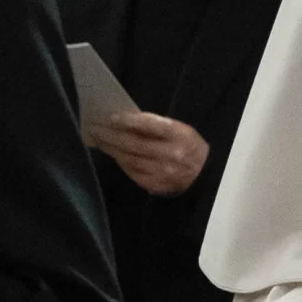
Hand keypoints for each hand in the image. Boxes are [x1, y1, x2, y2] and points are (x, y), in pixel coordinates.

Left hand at [87, 111, 209, 196]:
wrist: (206, 176)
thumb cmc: (190, 147)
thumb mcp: (181, 130)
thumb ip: (156, 126)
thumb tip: (126, 121)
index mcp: (179, 135)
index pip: (148, 125)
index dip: (128, 120)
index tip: (111, 116)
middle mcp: (170, 154)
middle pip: (133, 144)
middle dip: (111, 135)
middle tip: (95, 128)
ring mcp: (162, 172)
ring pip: (129, 159)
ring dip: (112, 149)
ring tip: (100, 140)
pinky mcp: (156, 185)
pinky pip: (132, 172)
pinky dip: (121, 162)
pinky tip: (114, 155)